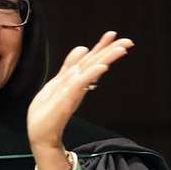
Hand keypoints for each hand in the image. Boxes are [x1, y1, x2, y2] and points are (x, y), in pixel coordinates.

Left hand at [27, 31, 133, 169]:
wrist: (42, 135)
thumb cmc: (48, 112)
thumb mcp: (57, 83)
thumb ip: (69, 67)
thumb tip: (82, 47)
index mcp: (75, 80)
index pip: (89, 61)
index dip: (100, 47)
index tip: (112, 34)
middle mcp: (77, 86)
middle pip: (95, 65)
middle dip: (110, 52)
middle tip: (128, 41)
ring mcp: (73, 93)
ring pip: (90, 72)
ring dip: (105, 60)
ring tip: (121, 50)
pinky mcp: (67, 101)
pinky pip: (80, 86)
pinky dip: (90, 76)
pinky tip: (101, 68)